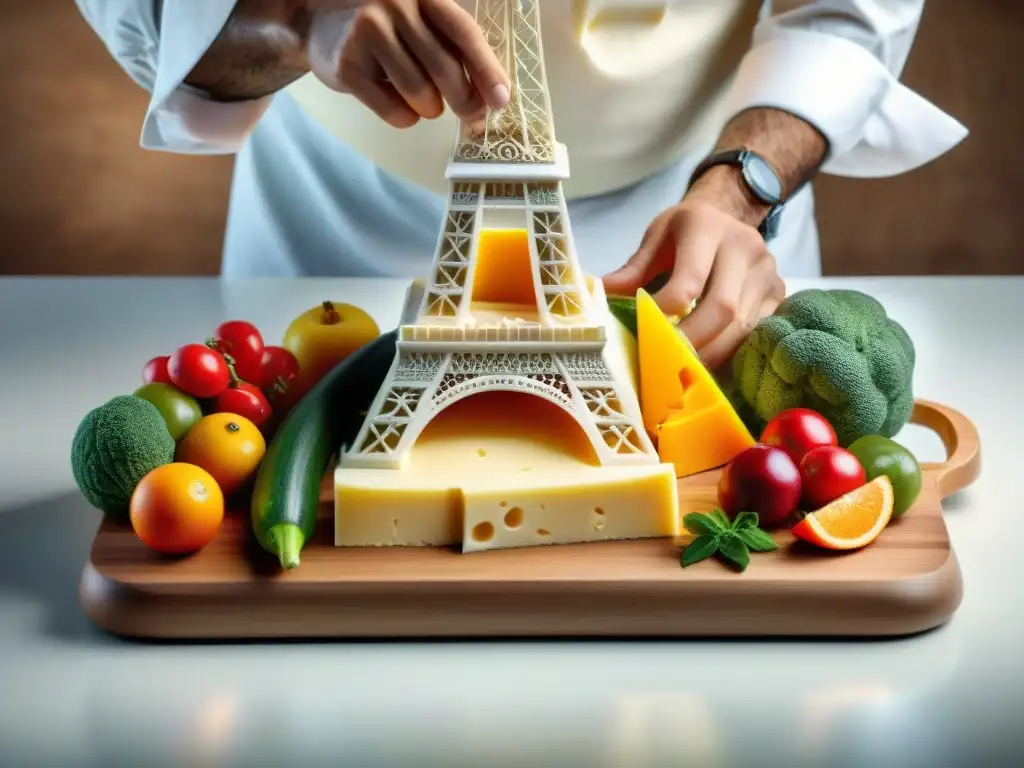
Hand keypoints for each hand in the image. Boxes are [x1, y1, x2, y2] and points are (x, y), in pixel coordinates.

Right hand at [306, 0, 510, 127]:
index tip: (502, 100)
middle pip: (444, 67)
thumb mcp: (421, 25)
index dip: (486, 69)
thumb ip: (453, 49)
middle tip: (471, 114)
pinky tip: (398, 104)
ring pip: (420, 93)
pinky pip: (393, 110)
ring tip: (423, 100)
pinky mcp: (348, 65)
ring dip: (430, 108)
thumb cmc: (387, 32)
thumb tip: (492, 97)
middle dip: (464, 100)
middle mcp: (396, 6)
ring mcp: (368, 32)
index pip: (463, 32)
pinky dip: (404, 117)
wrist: (320, 26)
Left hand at [602, 168, 785, 370]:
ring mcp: (767, 271)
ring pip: (742, 326)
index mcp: (707, 227)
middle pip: (721, 308)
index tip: (646, 331)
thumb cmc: (685, 231)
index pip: (689, 279)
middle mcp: (745, 246)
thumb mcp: (656, 238)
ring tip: (684, 372)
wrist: (729, 215)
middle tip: (665, 364)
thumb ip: (634, 268)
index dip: (666, 311)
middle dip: (691, 342)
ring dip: (711, 354)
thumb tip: (603, 294)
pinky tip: (710, 365)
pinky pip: (757, 332)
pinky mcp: (779, 294)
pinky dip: (732, 353)